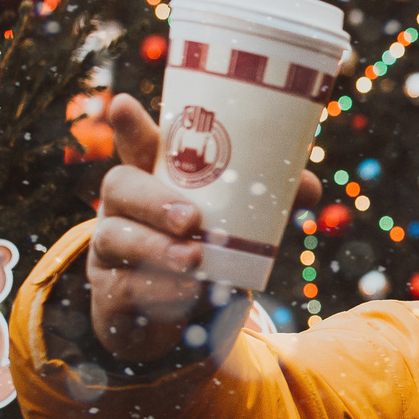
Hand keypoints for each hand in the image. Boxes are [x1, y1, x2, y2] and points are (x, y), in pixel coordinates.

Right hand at [87, 93, 320, 362]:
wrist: (179, 313)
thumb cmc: (206, 248)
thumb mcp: (233, 220)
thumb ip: (268, 199)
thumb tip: (307, 187)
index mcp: (153, 178)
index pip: (138, 145)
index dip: (129, 126)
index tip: (123, 104)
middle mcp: (123, 207)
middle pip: (120, 186)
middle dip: (153, 199)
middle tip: (191, 218)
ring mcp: (110, 248)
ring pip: (114, 237)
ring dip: (155, 248)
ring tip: (193, 259)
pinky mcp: (112, 290)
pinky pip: (126, 286)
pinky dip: (158, 289)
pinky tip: (184, 292)